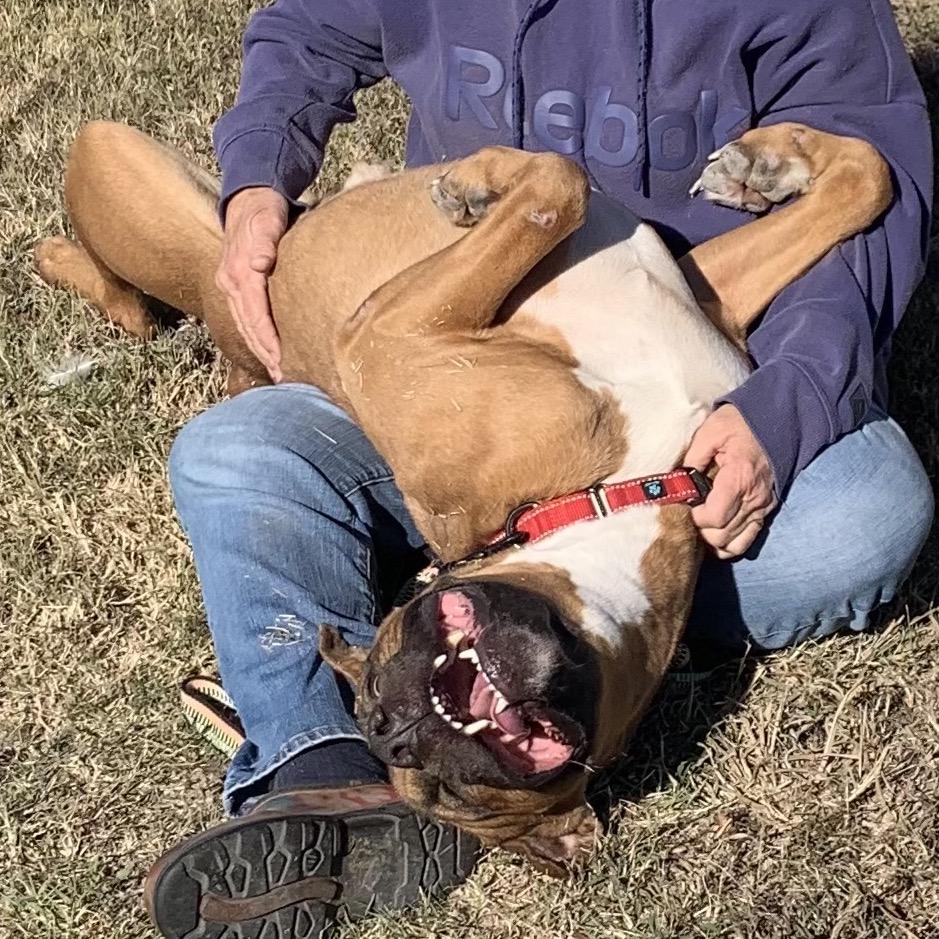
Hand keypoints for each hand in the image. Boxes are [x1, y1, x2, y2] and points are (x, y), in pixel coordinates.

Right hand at [216, 187, 288, 380]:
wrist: (248, 199)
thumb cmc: (265, 211)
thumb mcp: (268, 220)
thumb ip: (267, 241)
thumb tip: (261, 263)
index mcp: (240, 271)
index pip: (255, 314)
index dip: (269, 339)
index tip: (282, 359)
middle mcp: (230, 282)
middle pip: (248, 327)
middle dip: (265, 354)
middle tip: (285, 378)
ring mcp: (229, 285)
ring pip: (244, 326)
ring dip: (260, 350)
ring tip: (278, 372)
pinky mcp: (234, 287)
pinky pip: (244, 318)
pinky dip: (255, 338)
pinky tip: (267, 352)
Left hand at [684, 404, 776, 558]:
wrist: (778, 419)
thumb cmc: (741, 423)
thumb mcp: (711, 431)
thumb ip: (692, 458)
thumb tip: (675, 482)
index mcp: (740, 478)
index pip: (714, 518)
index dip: (694, 518)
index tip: (682, 507)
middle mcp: (754, 498)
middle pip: (721, 535)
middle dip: (699, 531)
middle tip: (686, 516)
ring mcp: (762, 507)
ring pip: (733, 543)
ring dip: (712, 540)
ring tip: (697, 525)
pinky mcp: (766, 510)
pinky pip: (747, 540)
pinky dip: (729, 544)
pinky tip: (713, 534)